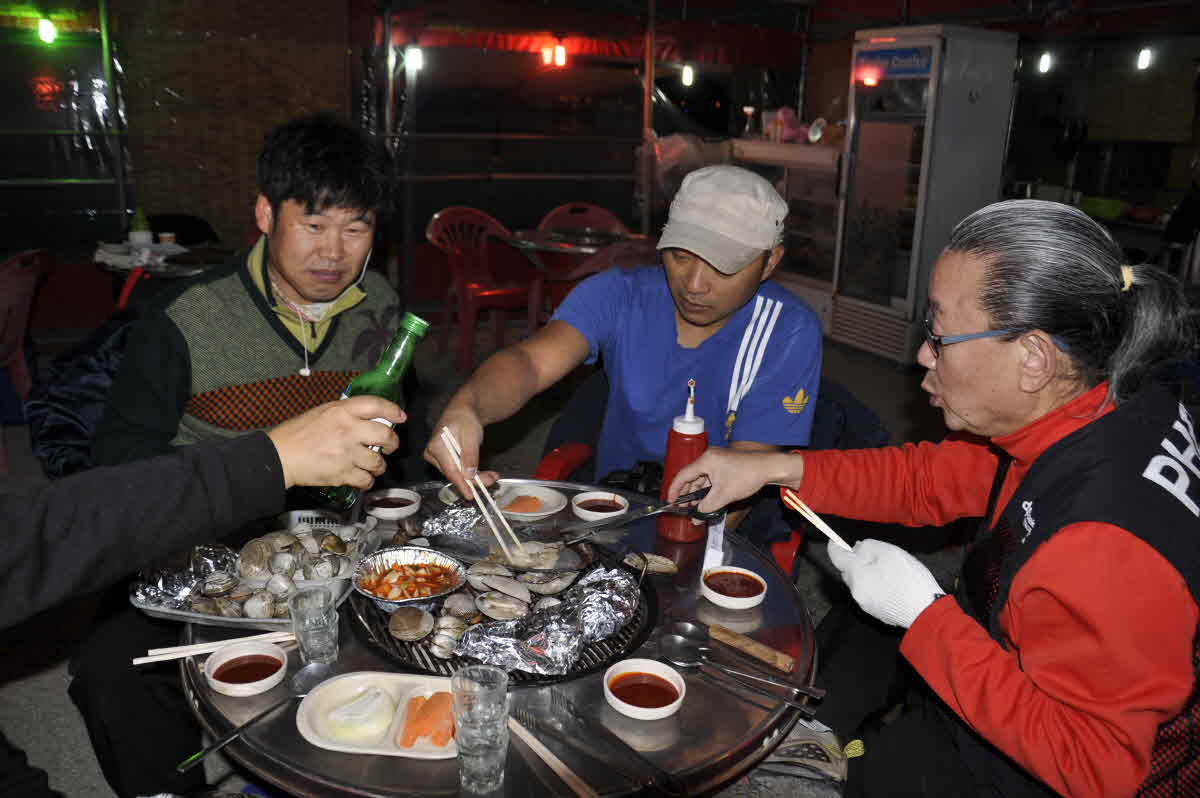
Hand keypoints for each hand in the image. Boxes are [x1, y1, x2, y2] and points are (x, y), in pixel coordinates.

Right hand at [268, 396, 403, 488]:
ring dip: (379, 466)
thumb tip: (367, 417)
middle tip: (390, 447)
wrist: (279, 456)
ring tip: (373, 466)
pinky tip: (362, 478)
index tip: (400, 417)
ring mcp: (346, 453)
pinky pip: (366, 480)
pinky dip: (367, 481)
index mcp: (342, 411)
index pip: (377, 405)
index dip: (393, 410)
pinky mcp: (342, 473)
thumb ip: (345, 413)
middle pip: (386, 436)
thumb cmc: (297, 433)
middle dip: (393, 443)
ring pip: (378, 462)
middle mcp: (348, 430)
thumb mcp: (322, 412)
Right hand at [422, 407, 497, 499]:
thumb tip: (468, 475)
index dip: (462, 484)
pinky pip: (458, 470)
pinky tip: (484, 474)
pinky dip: (471, 473)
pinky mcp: (444, 460)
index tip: (470, 495)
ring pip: (458, 474)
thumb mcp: (470, 436)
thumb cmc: (465, 419)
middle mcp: (433, 454)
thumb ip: (469, 456)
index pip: (450, 470)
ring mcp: (438, 458)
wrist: (462, 411)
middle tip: (492, 480)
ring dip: (475, 476)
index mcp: (436, 447)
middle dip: (474, 479)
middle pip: (455, 474)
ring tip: (492, 476)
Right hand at [667, 448, 801, 514]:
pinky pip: (710, 477)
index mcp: (706, 461)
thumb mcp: (723, 495)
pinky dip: (707, 489)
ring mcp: (717, 460)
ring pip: (701, 478)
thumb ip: (707, 507)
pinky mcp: (725, 464)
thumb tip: (695, 518)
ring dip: (697, 492)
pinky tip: (707, 500)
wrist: (768, 468)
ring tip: (695, 507)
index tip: (670, 501)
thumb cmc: (747, 476)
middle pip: (691, 476)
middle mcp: (709, 458)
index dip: (674, 490)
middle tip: (682, 507)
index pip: (683, 475)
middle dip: (686, 493)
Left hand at [826, 539, 944, 627]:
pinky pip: (870, 594)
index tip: (835, 540)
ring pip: (860, 583)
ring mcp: (866, 605)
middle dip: (855, 561)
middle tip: (872, 553)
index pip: (836, 558)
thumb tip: (856, 549)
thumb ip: (868, 546)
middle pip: (848, 571)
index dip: (835, 546)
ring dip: (866, 573)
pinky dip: (876, 585)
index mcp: (856, 575)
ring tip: (887, 569)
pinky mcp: (877, 613)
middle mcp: (856, 592)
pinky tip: (893, 584)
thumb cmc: (908, 579)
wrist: (926, 612)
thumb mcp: (888, 552)